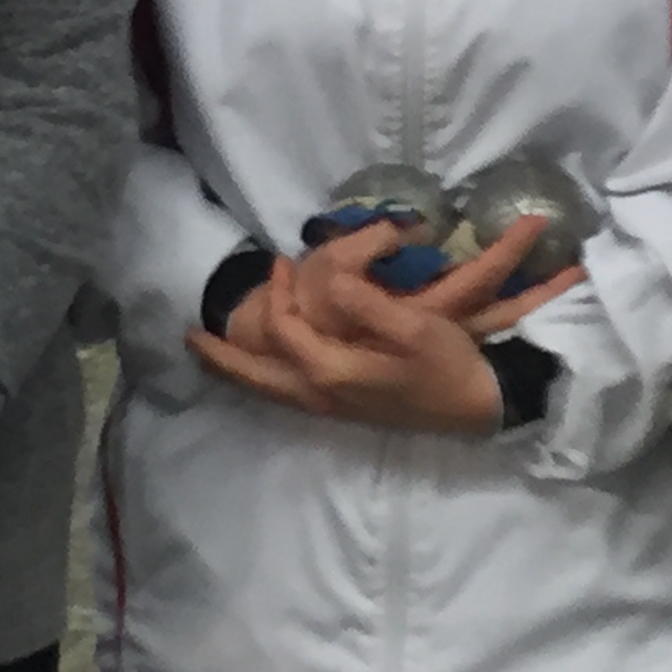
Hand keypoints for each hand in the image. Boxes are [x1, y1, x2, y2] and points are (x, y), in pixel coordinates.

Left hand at [193, 218, 581, 434]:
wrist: (480, 407)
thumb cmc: (448, 364)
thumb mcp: (413, 326)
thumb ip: (365, 303)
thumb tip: (330, 279)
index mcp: (333, 371)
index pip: (283, 328)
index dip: (278, 291)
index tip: (282, 261)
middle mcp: (322, 395)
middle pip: (255, 378)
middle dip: (221, 358)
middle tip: (191, 339)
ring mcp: (332, 408)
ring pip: (269, 393)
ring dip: (238, 373)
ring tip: (211, 357)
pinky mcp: (344, 410)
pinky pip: (287, 396)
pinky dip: (264, 382)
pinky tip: (263, 370)